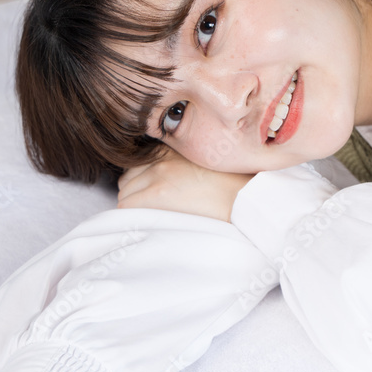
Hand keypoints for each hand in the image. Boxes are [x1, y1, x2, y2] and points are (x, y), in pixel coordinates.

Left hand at [116, 145, 254, 222]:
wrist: (245, 198)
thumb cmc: (233, 188)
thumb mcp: (205, 167)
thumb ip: (182, 169)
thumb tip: (169, 185)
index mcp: (174, 149)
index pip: (139, 166)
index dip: (143, 184)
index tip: (153, 196)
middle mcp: (162, 157)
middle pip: (129, 178)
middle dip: (136, 194)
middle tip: (153, 209)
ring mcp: (158, 174)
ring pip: (125, 192)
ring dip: (135, 205)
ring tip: (155, 217)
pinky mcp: (157, 194)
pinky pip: (126, 206)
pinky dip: (132, 216)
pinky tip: (150, 222)